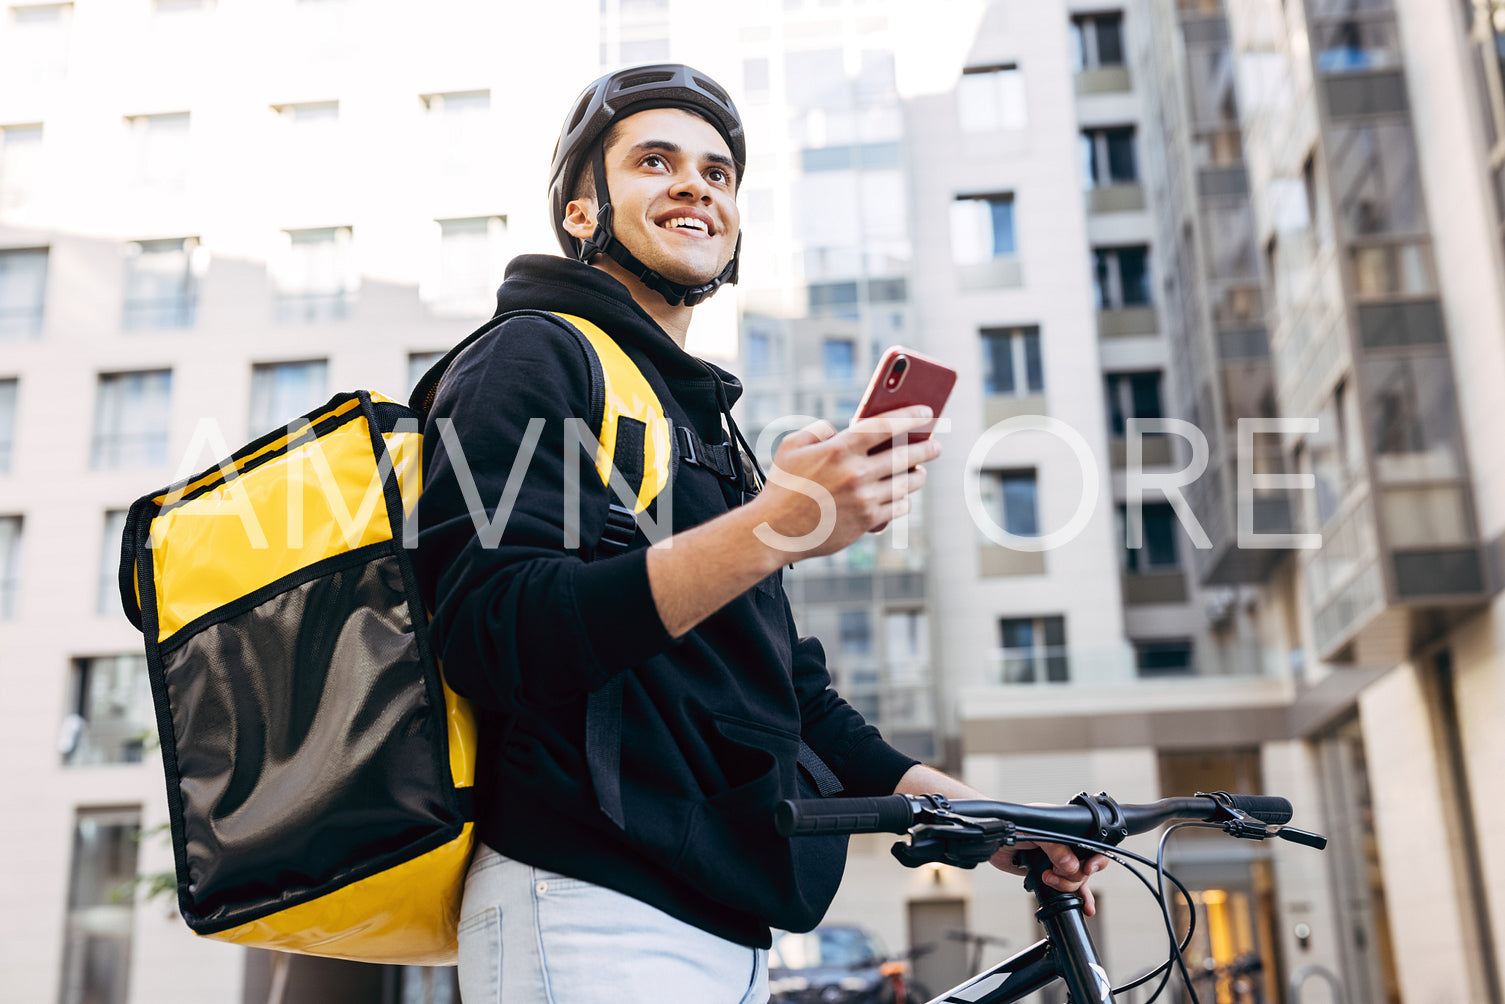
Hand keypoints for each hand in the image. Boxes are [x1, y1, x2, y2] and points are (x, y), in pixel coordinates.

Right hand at [750, 406, 940, 560]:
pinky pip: (898, 507)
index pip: (885, 425)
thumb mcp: (792, 447)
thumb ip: (819, 430)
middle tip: (935, 445)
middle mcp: (856, 473)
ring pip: (906, 483)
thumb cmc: (783, 487)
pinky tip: (904, 495)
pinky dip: (904, 499)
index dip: (911, 415)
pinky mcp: (867, 522)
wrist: (775, 531)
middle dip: (926, 447)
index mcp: (839, 449)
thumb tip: (841, 429)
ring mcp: (864, 499)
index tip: (928, 411)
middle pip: (905, 454)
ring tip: (920, 470)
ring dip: (918, 474)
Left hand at [990, 841, 1109, 916]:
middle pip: (1086, 867)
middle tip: (1054, 872)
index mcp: (1069, 831)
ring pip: (1079, 880)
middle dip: (1073, 875)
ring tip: (1048, 879)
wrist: (994, 842)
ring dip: (1068, 886)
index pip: (1093, 845)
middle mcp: (1068, 846)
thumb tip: (1071, 865)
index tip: (1087, 868)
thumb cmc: (1012, 828)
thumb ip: (1054, 847)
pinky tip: (1086, 907)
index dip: (1095, 858)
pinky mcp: (1052, 875)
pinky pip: (1071, 888)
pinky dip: (1080, 897)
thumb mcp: (1034, 833)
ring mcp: (1060, 862)